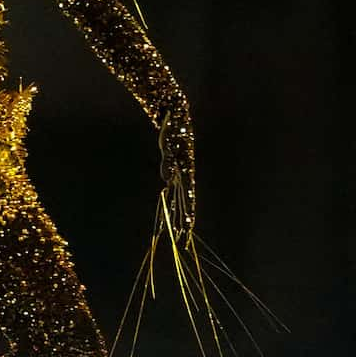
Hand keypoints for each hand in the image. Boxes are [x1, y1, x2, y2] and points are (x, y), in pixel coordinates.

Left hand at [159, 127, 198, 244]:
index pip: (189, 196)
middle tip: (183, 236)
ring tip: (178, 230)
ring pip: (179, 198)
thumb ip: (168, 162)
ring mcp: (178, 174)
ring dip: (177, 213)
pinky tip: (167, 210)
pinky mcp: (172, 171)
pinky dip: (170, 201)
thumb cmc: (172, 131)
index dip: (189, 211)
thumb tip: (166, 177)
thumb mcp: (169, 145)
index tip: (188, 225)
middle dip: (184, 219)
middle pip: (185, 201)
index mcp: (186, 171)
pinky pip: (172, 190)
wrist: (174, 119)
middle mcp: (184, 175)